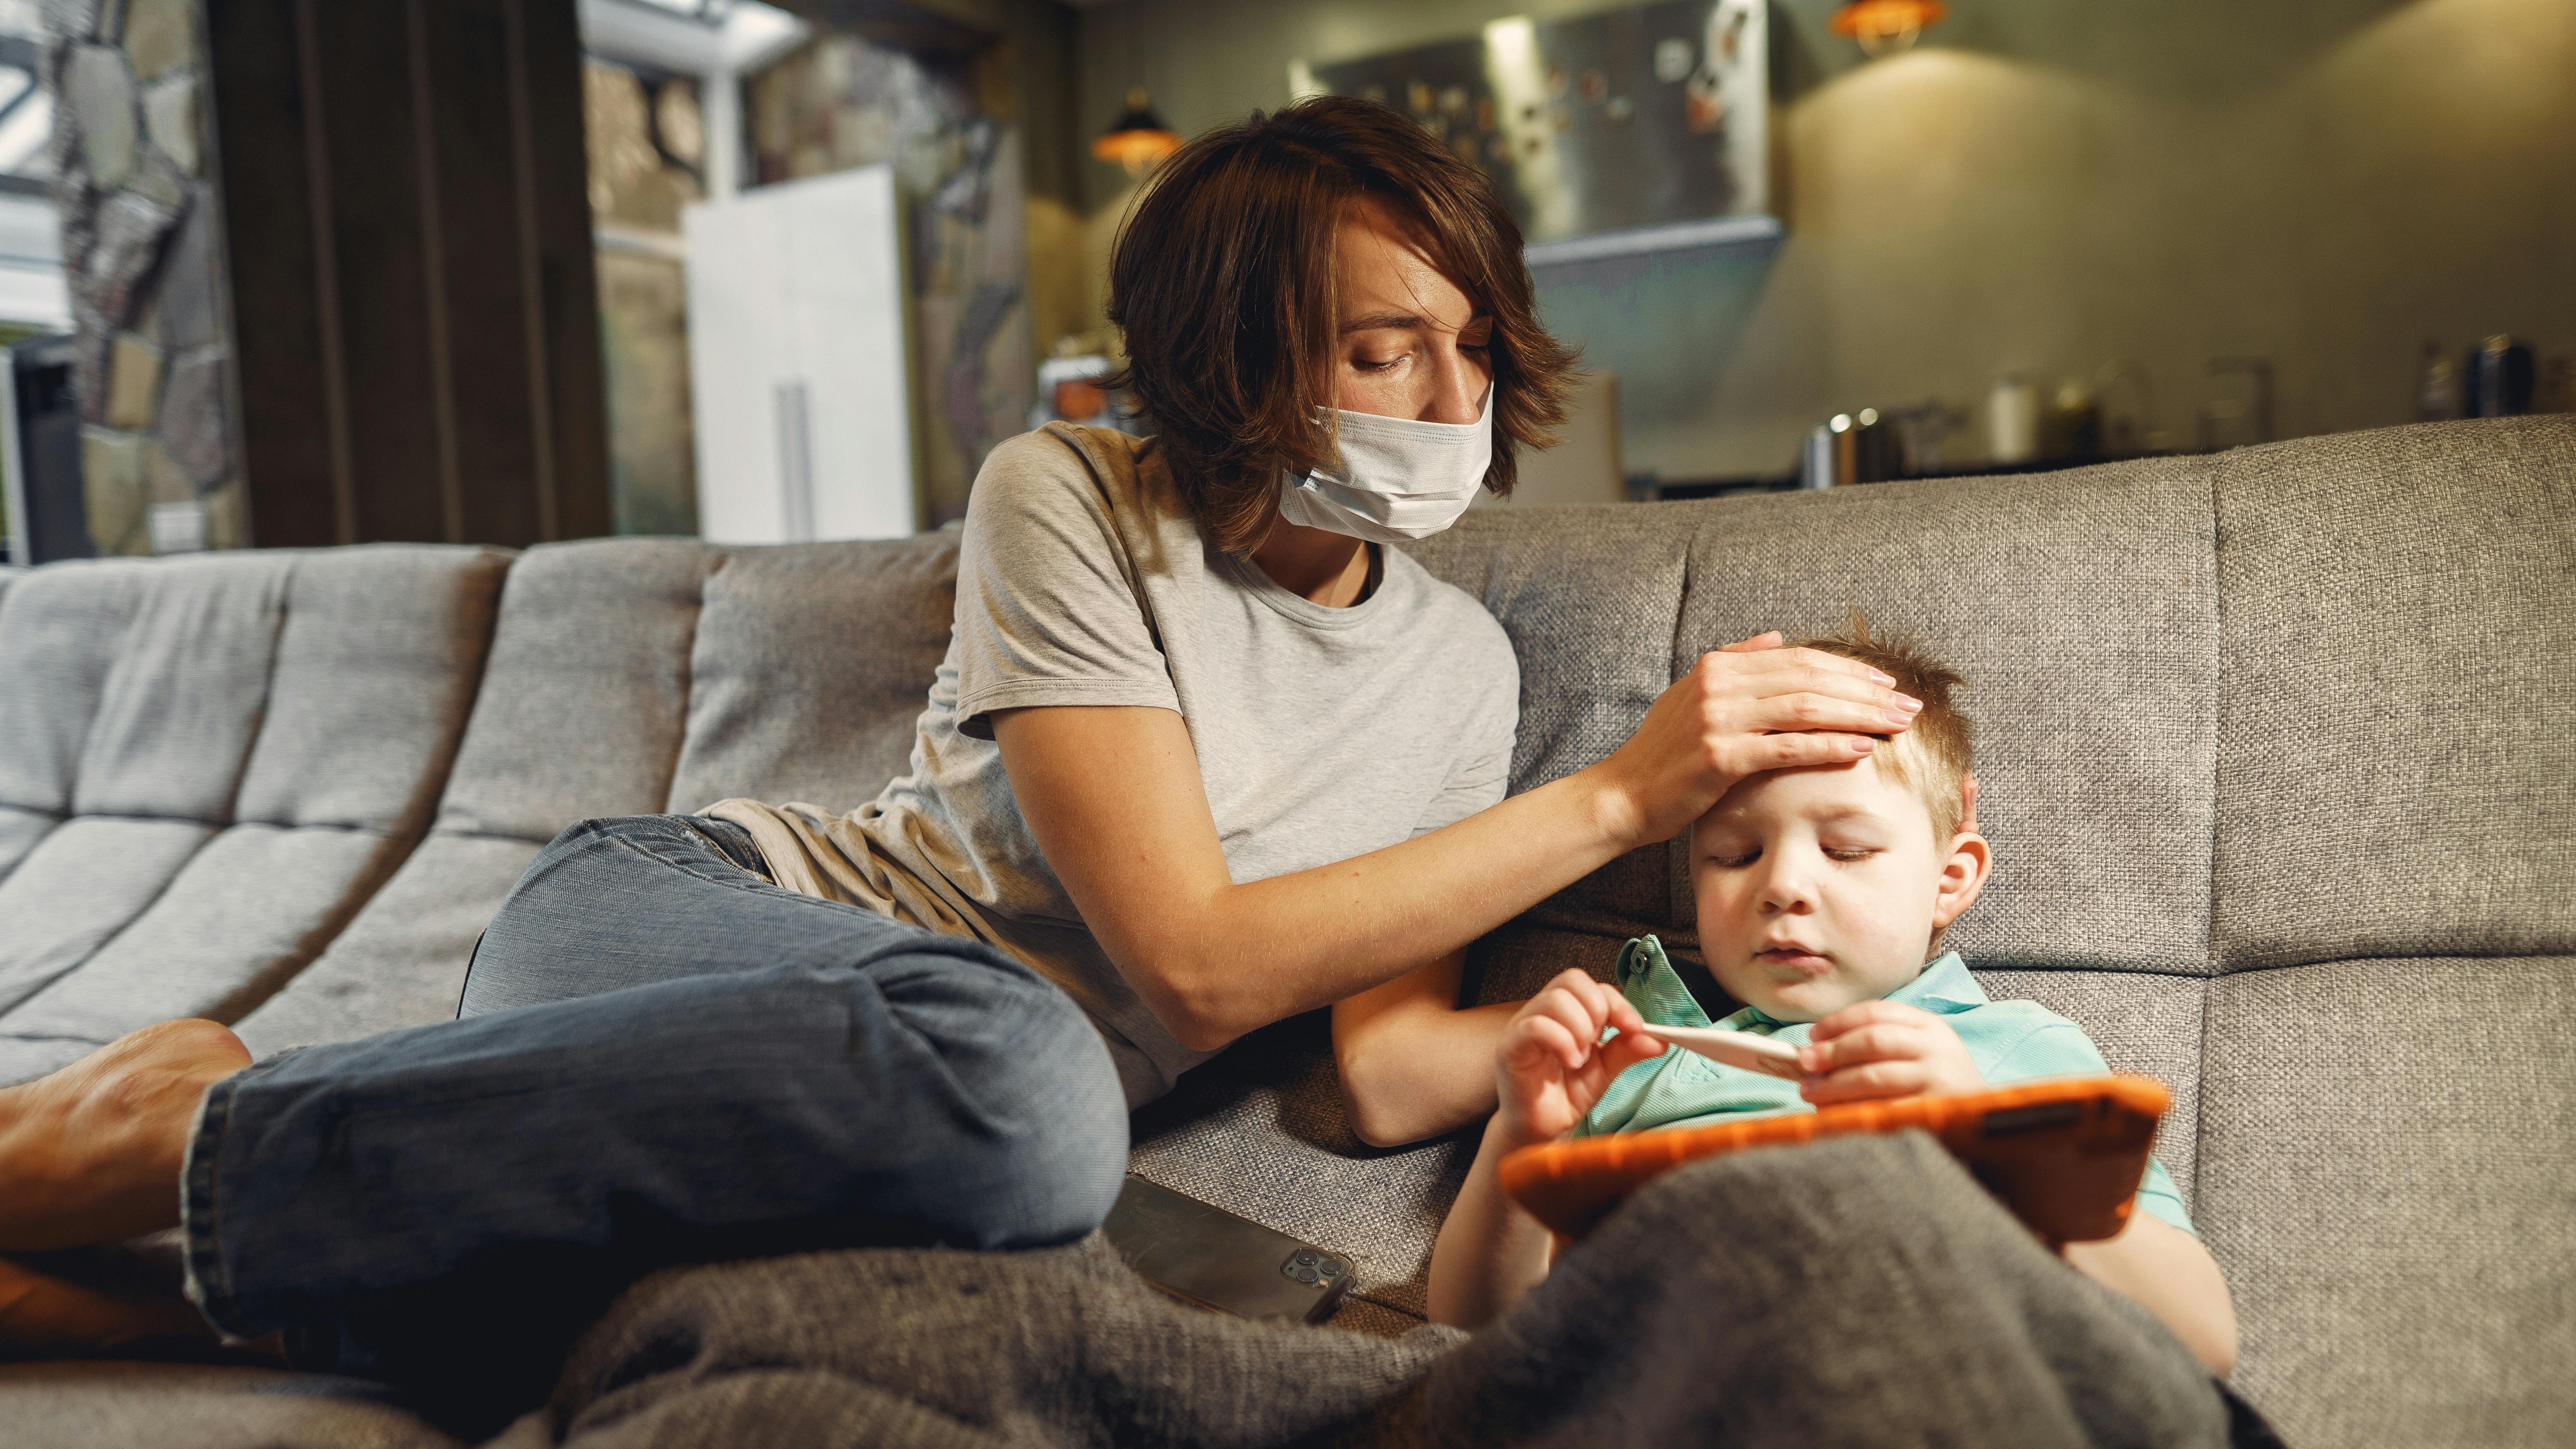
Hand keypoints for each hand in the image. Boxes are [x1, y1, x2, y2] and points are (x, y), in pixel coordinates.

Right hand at [1493, 970, 1667, 1146]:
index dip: (1617, 1003)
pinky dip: (1562, 1041)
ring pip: (1555, 1000)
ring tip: (1582, 1058)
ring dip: (1580, 1028)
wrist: (1542, 1130)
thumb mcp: (1606, 1069)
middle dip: (1598, 1009)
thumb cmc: (1567, 1093)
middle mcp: (1542, 1011)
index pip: (1592, 985)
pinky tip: (1571, 1062)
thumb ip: (1628, 1050)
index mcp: (1566, 1011)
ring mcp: (1523, 1026)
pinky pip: (1536, 1026)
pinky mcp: (1511, 1046)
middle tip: (1600, 1042)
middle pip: (1572, 980)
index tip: (1635, 1028)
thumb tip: (1660, 1039)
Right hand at [1589, 633, 1922, 847]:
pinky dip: (1829, 747)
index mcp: (1718, 667)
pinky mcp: (1720, 758)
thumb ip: (1736, 662)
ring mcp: (1717, 720)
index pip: (1798, 660)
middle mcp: (1719, 686)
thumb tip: (1777, 638)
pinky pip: (1788, 748)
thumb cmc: (1664, 753)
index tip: (1886, 683)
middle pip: (1810, 680)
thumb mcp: (1693, 696)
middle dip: (1865, 691)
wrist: (1624, 795)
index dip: (1847, 669)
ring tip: (1897, 725)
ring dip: (1859, 716)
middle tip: (1908, 704)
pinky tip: (1862, 749)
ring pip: (1806, 710)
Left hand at [1796, 1000, 1985, 1104]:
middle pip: (1873, 1041)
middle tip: (1804, 1064)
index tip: (1812, 1036)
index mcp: (1929, 1026)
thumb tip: (1816, 1051)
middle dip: (1833, 1052)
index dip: (1838, 1022)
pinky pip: (1884, 1111)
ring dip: (1835, 1084)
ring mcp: (1937, 1081)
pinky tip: (1834, 1115)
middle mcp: (1936, 1048)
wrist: (1983, 1120)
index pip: (1877, 1012)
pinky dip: (1853, 1112)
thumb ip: (1877, 1044)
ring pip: (1875, 1077)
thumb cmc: (1936, 1084)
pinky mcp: (1932, 1114)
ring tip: (1810, 1092)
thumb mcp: (1917, 1052)